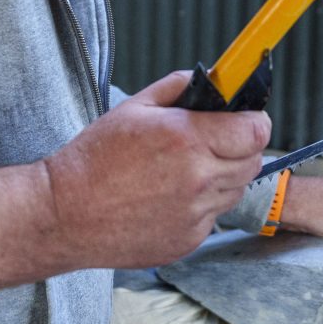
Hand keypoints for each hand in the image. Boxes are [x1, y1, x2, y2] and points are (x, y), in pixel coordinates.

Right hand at [43, 71, 269, 268]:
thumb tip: (215, 83)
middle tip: (213, 143)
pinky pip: (214, 217)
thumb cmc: (93, 159)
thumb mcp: (133, 107)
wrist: (65, 214)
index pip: (257, 131)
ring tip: (184, 171)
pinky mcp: (189, 240)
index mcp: (188, 139)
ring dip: (223, 177)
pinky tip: (169, 198)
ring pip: (236, 190)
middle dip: (241, 148)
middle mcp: (199, 179)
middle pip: (254, 161)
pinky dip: (202, 205)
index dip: (254, 121)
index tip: (243, 120)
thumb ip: (179, 87)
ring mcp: (196, 214)